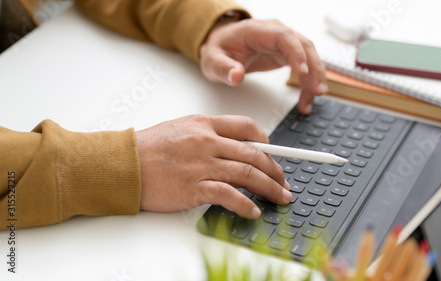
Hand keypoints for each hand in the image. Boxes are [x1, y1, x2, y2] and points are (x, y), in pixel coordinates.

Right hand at [135, 114, 291, 218]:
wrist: (122, 164)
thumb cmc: (147, 148)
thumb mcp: (180, 129)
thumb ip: (207, 135)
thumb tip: (234, 147)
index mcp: (204, 124)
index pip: (246, 126)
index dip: (266, 141)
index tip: (273, 154)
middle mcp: (206, 141)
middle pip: (254, 154)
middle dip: (275, 170)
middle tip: (283, 181)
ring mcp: (201, 164)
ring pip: (247, 174)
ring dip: (269, 188)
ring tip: (280, 197)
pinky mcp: (193, 187)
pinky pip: (228, 195)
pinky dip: (245, 204)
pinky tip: (254, 210)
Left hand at [200, 18, 327, 114]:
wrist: (221, 45)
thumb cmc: (219, 50)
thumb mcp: (212, 61)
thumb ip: (223, 68)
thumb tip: (237, 76)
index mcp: (257, 30)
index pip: (283, 36)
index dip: (296, 53)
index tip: (302, 71)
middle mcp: (275, 32)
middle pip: (303, 45)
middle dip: (314, 68)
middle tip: (317, 90)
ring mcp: (283, 43)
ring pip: (308, 56)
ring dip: (315, 76)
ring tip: (314, 98)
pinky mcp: (286, 54)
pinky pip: (304, 66)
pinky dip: (308, 82)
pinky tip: (307, 98)